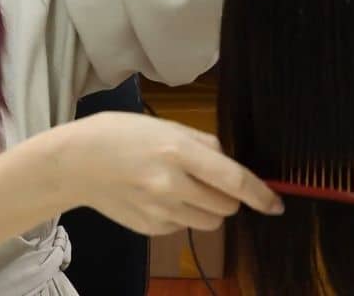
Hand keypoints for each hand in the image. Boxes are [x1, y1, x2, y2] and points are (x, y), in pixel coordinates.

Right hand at [59, 112, 282, 235]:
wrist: (76, 162)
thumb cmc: (120, 134)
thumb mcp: (164, 126)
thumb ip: (202, 144)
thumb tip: (230, 166)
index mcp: (178, 152)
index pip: (233, 180)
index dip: (261, 194)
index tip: (277, 204)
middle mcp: (171, 184)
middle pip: (226, 207)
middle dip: (227, 196)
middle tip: (206, 179)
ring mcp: (159, 210)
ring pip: (209, 222)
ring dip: (206, 207)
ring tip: (180, 187)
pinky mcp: (149, 228)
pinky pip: (182, 227)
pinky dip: (180, 214)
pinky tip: (156, 196)